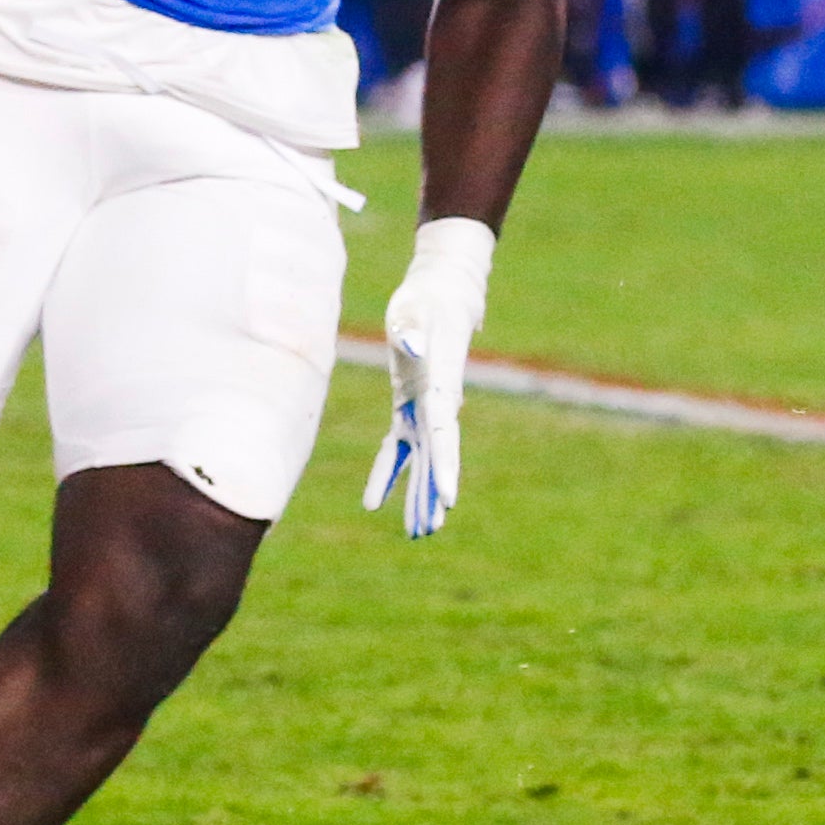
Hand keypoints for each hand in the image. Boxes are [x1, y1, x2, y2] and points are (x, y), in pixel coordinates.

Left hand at [361, 216, 494, 539]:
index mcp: (441, 386)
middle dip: (433, 494)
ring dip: (419, 494)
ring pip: (423, 460)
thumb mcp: (414, 310)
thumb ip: (413, 331)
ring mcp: (425, 407)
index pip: (445, 433)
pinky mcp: (410, 405)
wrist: (441, 293)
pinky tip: (376, 501)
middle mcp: (438, 404)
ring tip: (418, 531)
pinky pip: (400, 447)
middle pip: (438, 457)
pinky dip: (390, 473)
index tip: (449, 498)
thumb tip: (413, 348)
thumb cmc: (425, 299)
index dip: (446, 467)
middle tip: (430, 529)